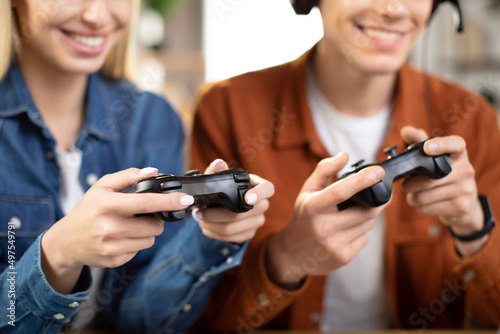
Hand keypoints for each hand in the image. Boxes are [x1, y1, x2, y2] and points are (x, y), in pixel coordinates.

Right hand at [41, 167, 194, 293]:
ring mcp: (113, 246)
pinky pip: (140, 249)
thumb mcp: (102, 186)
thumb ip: (128, 175)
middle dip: (156, 219)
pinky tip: (122, 238)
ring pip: (151, 239)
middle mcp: (110, 227)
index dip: (169, 201)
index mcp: (108, 205)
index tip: (186, 199)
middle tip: (142, 215)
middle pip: (155, 226)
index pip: (145, 203)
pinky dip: (136, 242)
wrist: (66, 241)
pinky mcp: (115, 260)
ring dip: (147, 232)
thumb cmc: (89, 210)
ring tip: (129, 226)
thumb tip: (154, 171)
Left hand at [193, 159, 274, 243]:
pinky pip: (231, 238)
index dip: (260, 194)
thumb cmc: (226, 187)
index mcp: (259, 186)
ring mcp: (257, 221)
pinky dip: (214, 234)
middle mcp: (262, 205)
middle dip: (216, 214)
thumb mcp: (221, 177)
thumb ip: (217, 171)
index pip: (268, 189)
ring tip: (199, 218)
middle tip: (198, 211)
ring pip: (233, 228)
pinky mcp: (249, 234)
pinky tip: (206, 227)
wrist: (225, 204)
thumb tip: (218, 164)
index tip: (247, 198)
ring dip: (211, 225)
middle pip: (242, 214)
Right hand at [266, 152, 386, 286]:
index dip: (362, 180)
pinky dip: (360, 232)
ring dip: (365, 217)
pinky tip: (345, 232)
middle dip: (374, 201)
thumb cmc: (304, 216)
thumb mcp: (308, 191)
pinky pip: (365, 238)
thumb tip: (345, 154)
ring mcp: (334, 244)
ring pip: (368, 224)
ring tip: (348, 217)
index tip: (379, 171)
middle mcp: (323, 227)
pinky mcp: (343, 257)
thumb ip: (325, 170)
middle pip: (365, 210)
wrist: (292, 253)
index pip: (341, 191)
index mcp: (313, 207)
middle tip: (372, 196)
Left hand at [401, 126, 486, 256]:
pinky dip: (419, 207)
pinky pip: (425, 208)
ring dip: (412, 197)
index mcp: (459, 154)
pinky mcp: (460, 206)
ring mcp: (465, 189)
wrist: (464, 204)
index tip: (425, 148)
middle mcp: (466, 170)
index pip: (455, 144)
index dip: (440, 145)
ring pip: (423, 196)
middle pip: (427, 179)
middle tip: (408, 183)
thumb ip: (419, 142)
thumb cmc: (442, 176)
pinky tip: (426, 203)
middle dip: (409, 184)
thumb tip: (406, 130)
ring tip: (416, 194)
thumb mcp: (434, 158)